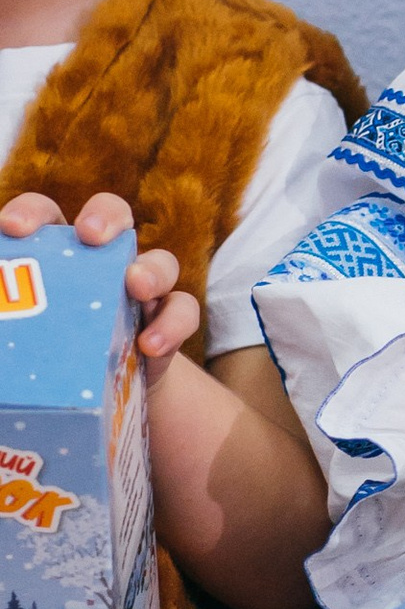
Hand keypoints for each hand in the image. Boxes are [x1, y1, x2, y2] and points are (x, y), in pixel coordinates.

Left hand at [1, 189, 200, 382]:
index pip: (46, 215)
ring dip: (151, 269)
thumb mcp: (13, 335)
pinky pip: (183, 311)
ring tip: (135, 288)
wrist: (97, 396)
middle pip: (113, 214)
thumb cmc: (46, 352)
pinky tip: (150, 347)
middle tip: (91, 235)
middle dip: (104, 216)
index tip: (11, 229)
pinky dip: (172, 324)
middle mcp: (104, 260)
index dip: (31, 213)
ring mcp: (142, 290)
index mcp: (60, 253)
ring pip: (161, 260)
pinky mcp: (169, 322)